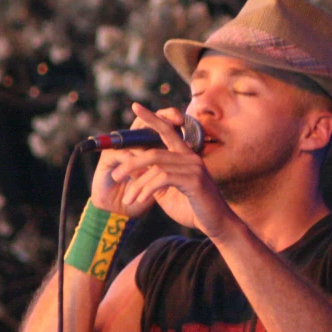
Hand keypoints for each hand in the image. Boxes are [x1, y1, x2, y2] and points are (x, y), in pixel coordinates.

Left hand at [108, 103, 235, 237]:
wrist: (216, 225)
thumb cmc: (192, 209)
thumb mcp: (167, 193)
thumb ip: (152, 179)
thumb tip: (131, 169)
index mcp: (185, 155)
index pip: (167, 129)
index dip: (151, 117)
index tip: (135, 106)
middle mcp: (190, 157)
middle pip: (153, 152)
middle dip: (130, 164)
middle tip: (115, 176)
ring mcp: (194, 167)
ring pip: (155, 167)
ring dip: (137, 184)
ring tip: (128, 199)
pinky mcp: (194, 180)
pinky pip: (162, 178)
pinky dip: (147, 189)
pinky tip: (140, 200)